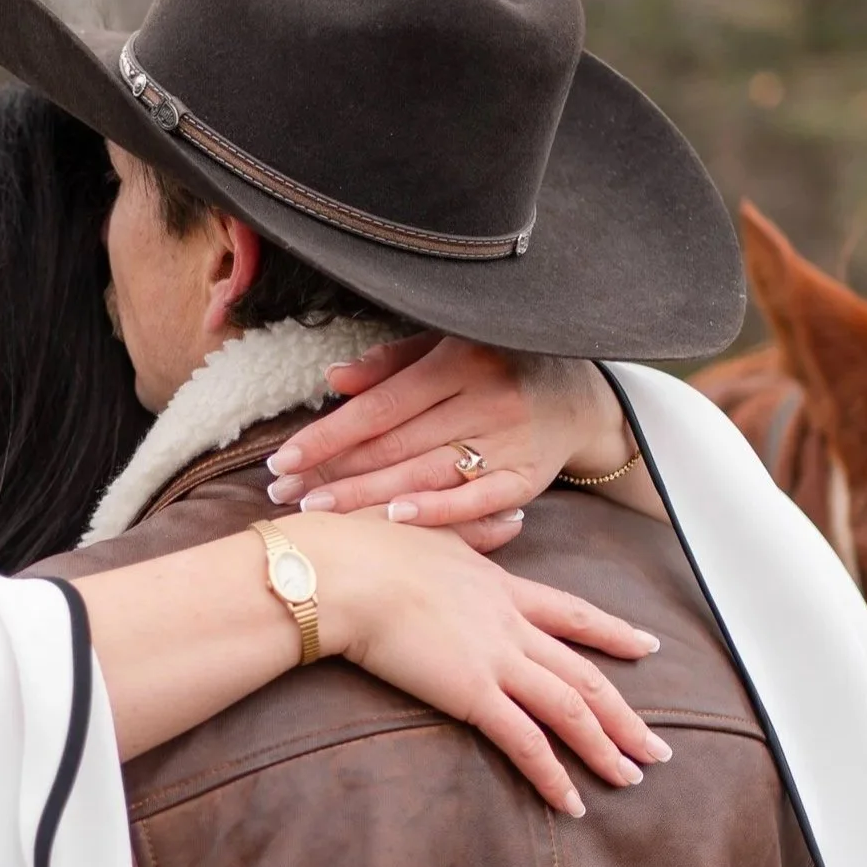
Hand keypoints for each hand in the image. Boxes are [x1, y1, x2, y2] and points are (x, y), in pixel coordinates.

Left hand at [262, 338, 636, 532]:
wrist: (582, 395)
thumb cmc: (499, 365)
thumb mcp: (448, 347)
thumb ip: (392, 362)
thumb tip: (334, 379)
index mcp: (459, 361)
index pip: (381, 406)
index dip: (330, 434)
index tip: (283, 459)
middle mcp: (485, 399)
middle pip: (396, 444)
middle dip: (335, 472)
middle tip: (285, 495)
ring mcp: (509, 441)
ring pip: (426, 474)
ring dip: (368, 497)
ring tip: (319, 512)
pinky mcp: (528, 478)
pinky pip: (477, 500)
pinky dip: (438, 511)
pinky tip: (396, 519)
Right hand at [288, 512, 666, 815]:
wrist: (342, 573)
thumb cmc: (368, 549)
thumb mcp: (436, 531)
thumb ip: (480, 533)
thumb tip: (513, 522)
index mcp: (501, 587)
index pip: (573, 613)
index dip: (614, 633)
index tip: (648, 647)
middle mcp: (510, 625)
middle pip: (586, 674)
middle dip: (626, 715)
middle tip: (656, 748)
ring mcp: (496, 659)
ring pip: (570, 709)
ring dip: (605, 748)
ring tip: (632, 778)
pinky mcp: (471, 693)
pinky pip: (525, 741)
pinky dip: (553, 775)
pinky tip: (572, 804)